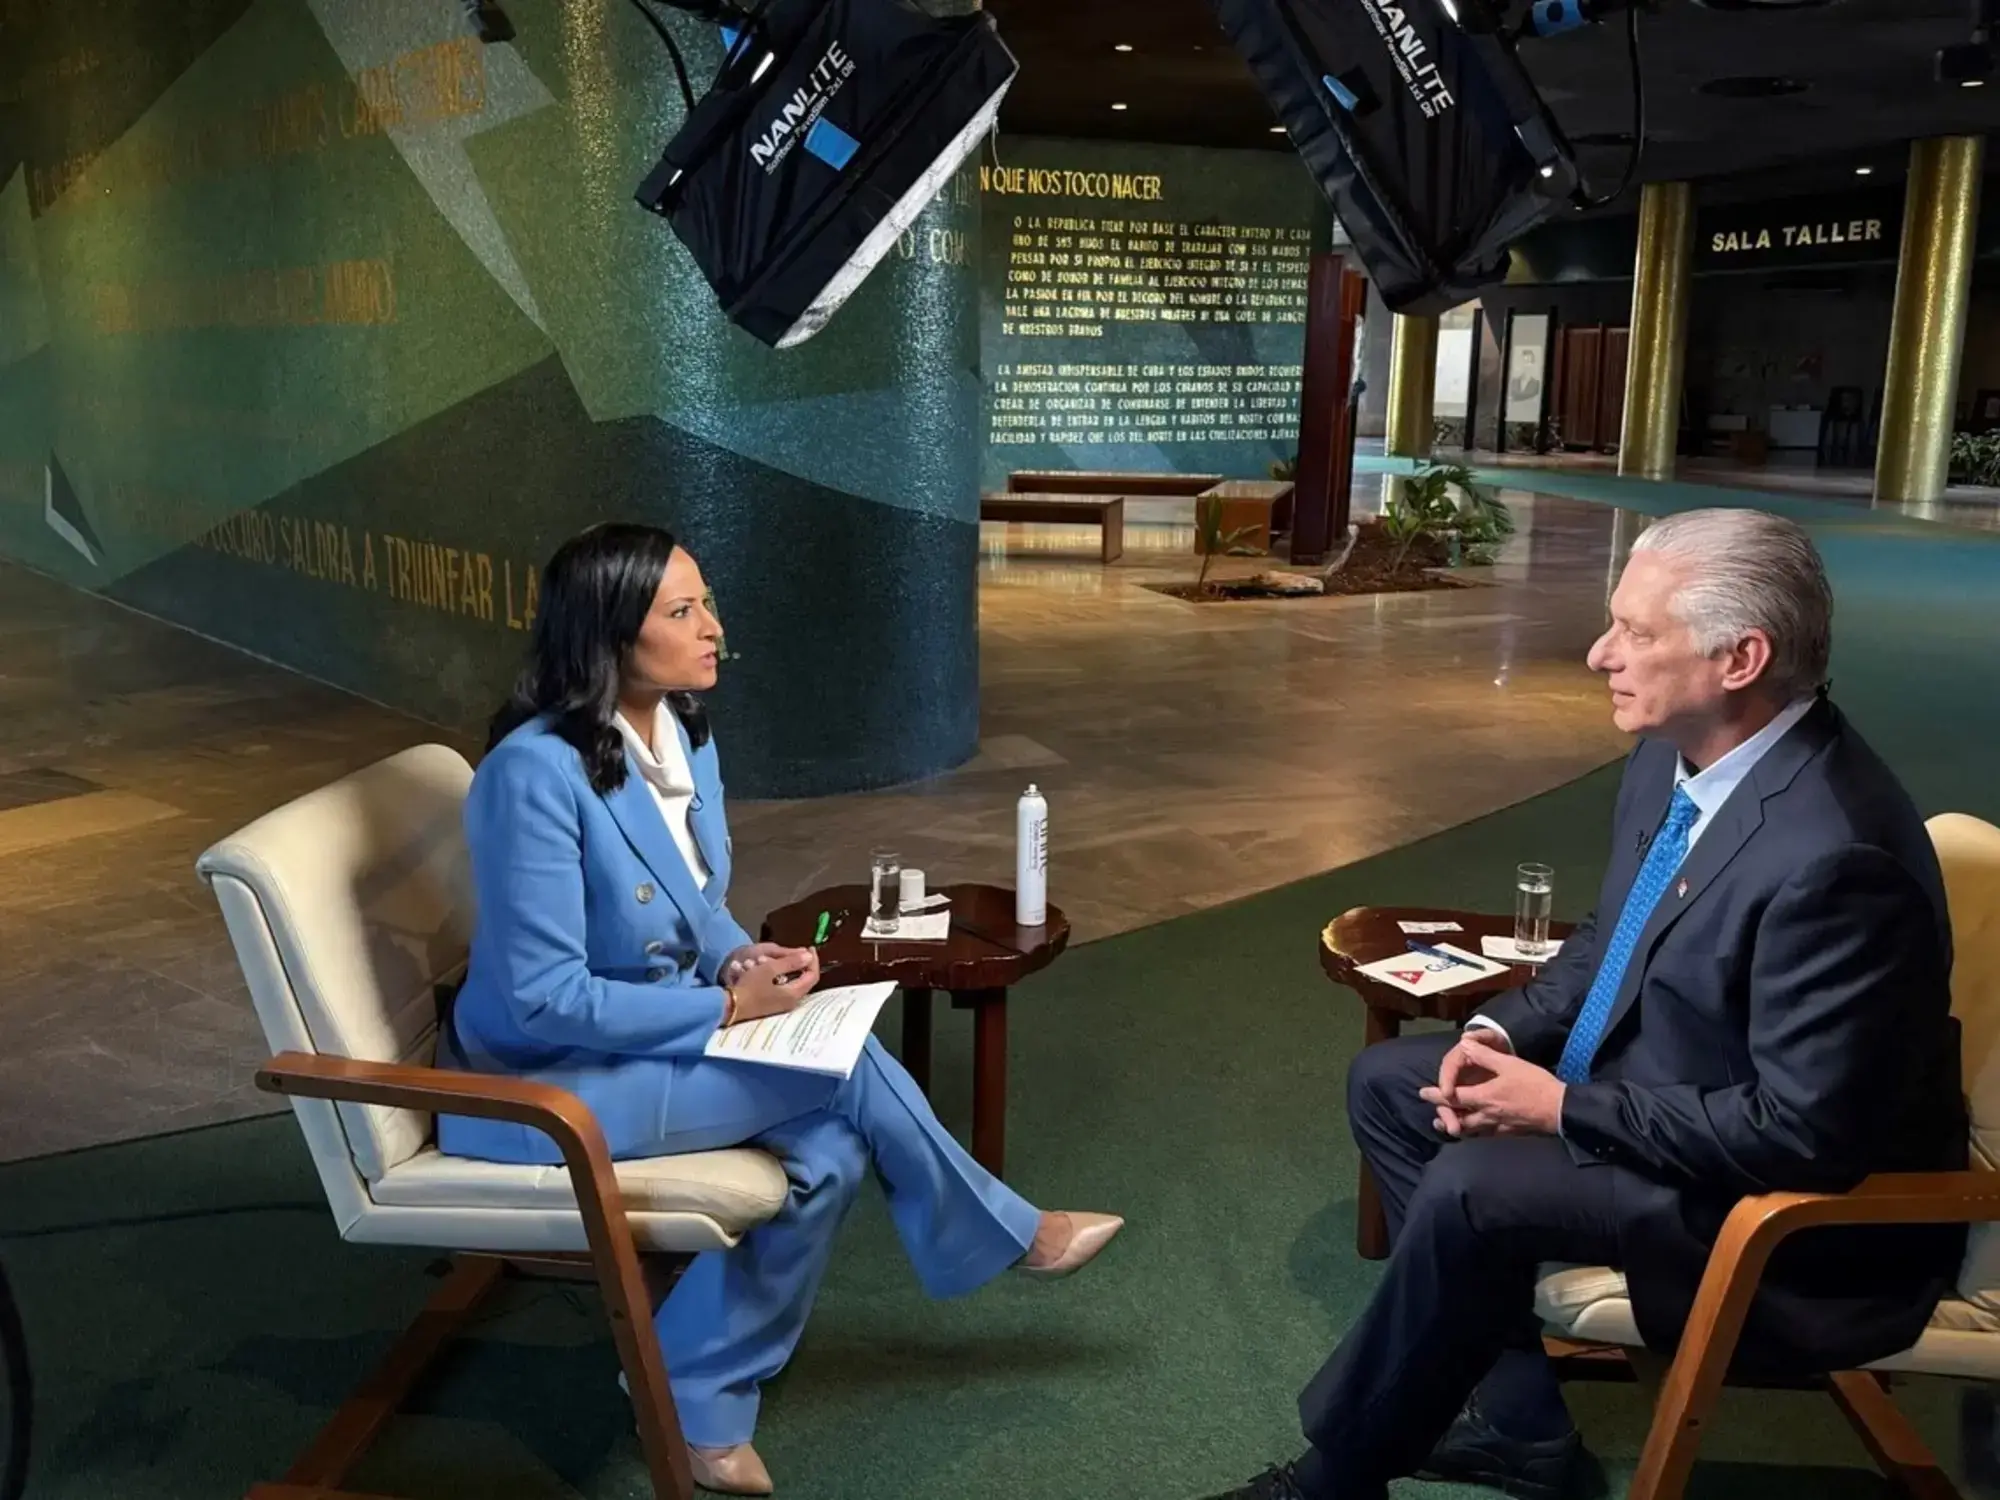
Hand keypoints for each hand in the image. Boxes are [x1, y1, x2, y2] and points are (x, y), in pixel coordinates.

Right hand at [728, 950, 818, 1022]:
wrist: (730, 1007)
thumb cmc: (750, 987)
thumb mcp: (770, 969)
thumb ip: (791, 962)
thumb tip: (808, 956)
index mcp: (793, 994)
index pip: (812, 975)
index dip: (812, 960)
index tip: (809, 948)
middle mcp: (790, 1002)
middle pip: (802, 979)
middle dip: (794, 963)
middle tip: (788, 952)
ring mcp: (781, 1005)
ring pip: (789, 981)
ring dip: (780, 968)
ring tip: (765, 958)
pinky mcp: (772, 1004)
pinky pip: (779, 986)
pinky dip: (774, 975)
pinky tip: (762, 968)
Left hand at [1420, 1032, 1564, 1138]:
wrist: (1560, 1110)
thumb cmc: (1535, 1084)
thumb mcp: (1509, 1064)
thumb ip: (1485, 1055)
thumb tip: (1465, 1044)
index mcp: (1484, 1097)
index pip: (1453, 1097)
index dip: (1436, 1094)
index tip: (1423, 1093)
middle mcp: (1487, 1115)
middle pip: (1459, 1117)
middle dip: (1445, 1115)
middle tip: (1434, 1115)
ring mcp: (1498, 1127)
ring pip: (1471, 1130)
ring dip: (1458, 1127)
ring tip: (1448, 1128)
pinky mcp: (1509, 1133)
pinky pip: (1486, 1136)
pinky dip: (1476, 1134)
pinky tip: (1477, 1132)